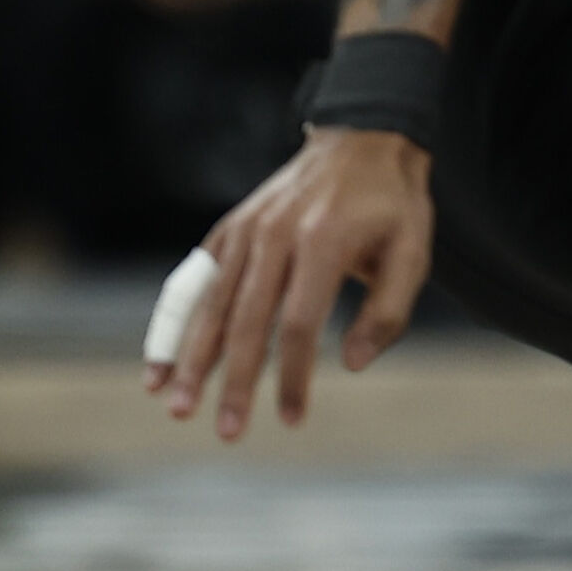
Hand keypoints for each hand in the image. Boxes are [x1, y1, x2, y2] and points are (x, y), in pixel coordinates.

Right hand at [145, 123, 434, 441]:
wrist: (363, 138)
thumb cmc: (391, 205)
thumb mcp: (413, 250)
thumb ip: (389, 310)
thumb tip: (351, 364)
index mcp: (322, 241)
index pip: (298, 325)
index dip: (292, 377)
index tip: (292, 419)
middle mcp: (274, 234)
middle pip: (246, 321)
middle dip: (234, 382)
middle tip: (227, 432)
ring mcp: (245, 230)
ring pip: (211, 304)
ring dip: (190, 359)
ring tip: (176, 407)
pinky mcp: (228, 229)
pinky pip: (193, 281)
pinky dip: (171, 323)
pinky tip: (157, 365)